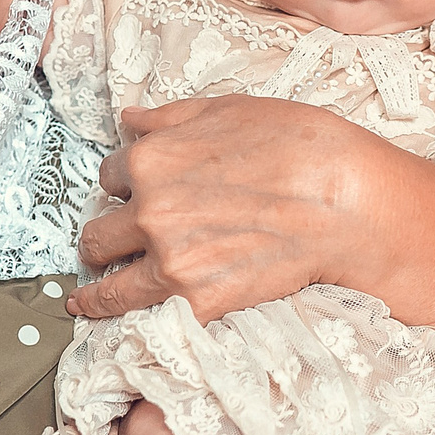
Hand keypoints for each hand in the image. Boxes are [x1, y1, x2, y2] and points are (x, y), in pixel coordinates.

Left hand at [70, 96, 372, 321]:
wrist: (347, 201)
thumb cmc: (300, 146)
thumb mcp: (229, 110)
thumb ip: (170, 118)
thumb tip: (130, 120)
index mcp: (151, 160)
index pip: (110, 177)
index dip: (123, 186)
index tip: (131, 197)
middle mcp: (150, 212)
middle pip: (97, 235)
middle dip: (104, 238)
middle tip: (110, 247)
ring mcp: (170, 262)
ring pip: (106, 288)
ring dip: (98, 291)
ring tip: (88, 299)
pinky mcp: (196, 303)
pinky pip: (143, 319)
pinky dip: (131, 322)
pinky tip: (122, 324)